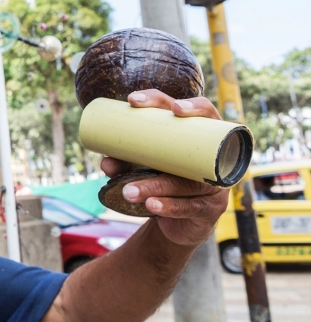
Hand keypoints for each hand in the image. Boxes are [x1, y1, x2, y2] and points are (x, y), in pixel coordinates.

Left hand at [100, 89, 229, 246]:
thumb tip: (106, 162)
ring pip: (186, 181)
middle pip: (193, 142)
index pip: (195, 108)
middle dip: (160, 142)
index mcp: (198, 133)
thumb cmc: (163, 180)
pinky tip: (154, 208)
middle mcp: (212, 153)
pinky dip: (170, 207)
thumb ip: (125, 164)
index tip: (134, 101)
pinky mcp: (212, 207)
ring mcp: (215, 181)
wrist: (181, 220)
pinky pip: (192, 206)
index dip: (168, 101)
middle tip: (130, 152)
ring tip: (128, 191)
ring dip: (154, 185)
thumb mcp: (144, 168)